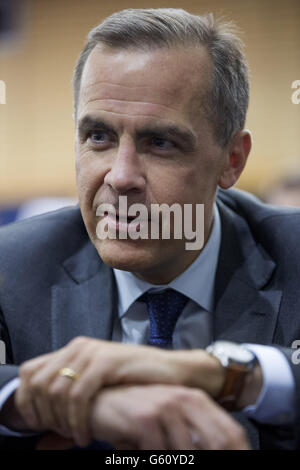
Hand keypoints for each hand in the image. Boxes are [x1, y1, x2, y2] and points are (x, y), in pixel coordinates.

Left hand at [15, 336, 178, 443]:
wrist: (171, 372)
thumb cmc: (135, 382)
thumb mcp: (99, 384)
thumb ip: (73, 394)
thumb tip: (46, 423)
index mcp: (72, 349)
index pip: (30, 372)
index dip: (27, 402)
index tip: (39, 426)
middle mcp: (78, 347)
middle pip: (39, 384)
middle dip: (44, 416)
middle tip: (59, 435)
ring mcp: (92, 352)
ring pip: (57, 391)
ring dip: (61, 422)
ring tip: (75, 438)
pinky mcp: (106, 362)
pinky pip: (79, 396)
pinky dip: (78, 421)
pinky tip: (86, 435)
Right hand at [90, 384, 250, 449]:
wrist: (101, 402)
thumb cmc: (138, 414)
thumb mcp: (172, 419)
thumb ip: (195, 432)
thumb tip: (224, 449)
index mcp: (196, 399)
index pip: (231, 433)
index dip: (240, 452)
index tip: (240, 460)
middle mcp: (184, 399)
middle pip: (217, 443)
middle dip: (213, 458)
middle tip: (186, 457)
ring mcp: (165, 407)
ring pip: (187, 452)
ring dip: (175, 458)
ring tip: (161, 450)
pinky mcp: (145, 418)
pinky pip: (159, 453)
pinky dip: (154, 457)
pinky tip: (140, 450)